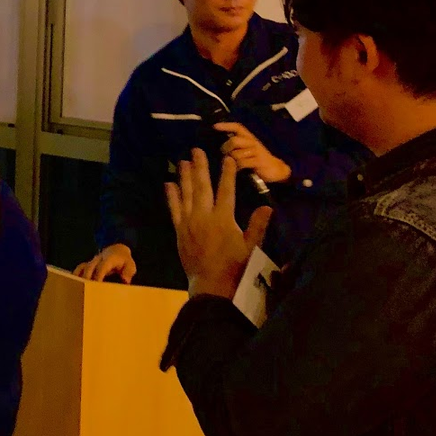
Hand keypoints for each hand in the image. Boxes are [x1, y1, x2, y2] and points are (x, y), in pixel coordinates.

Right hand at [73, 243, 136, 283]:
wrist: (117, 250)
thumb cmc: (124, 261)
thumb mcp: (130, 265)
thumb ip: (128, 272)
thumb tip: (125, 280)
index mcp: (109, 259)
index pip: (102, 267)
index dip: (98, 275)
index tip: (96, 285)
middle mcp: (98, 259)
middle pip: (89, 268)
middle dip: (87, 278)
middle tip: (86, 291)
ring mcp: (93, 261)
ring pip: (83, 267)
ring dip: (80, 277)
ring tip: (78, 289)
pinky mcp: (89, 264)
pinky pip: (80, 268)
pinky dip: (77, 275)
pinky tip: (74, 284)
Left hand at [166, 148, 272, 298]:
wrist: (211, 285)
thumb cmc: (235, 267)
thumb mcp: (251, 248)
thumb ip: (257, 226)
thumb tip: (267, 206)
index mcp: (224, 219)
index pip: (227, 190)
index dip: (227, 173)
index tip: (228, 159)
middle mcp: (204, 216)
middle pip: (202, 186)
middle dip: (200, 167)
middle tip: (196, 150)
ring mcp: (189, 222)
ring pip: (186, 194)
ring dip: (184, 176)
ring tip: (182, 161)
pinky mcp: (179, 230)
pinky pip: (174, 209)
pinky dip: (171, 195)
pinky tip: (168, 184)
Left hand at [213, 122, 290, 182]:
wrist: (276, 169)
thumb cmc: (257, 159)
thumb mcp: (247, 150)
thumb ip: (236, 146)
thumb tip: (219, 145)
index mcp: (249, 138)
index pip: (238, 127)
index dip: (227, 126)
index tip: (215, 126)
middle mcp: (252, 142)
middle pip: (234, 141)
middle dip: (226, 148)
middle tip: (225, 154)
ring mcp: (256, 152)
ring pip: (236, 154)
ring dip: (232, 160)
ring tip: (232, 164)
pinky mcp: (259, 162)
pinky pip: (242, 163)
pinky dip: (238, 167)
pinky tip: (238, 170)